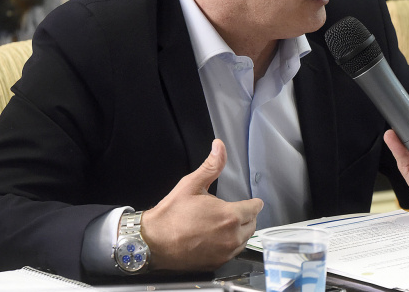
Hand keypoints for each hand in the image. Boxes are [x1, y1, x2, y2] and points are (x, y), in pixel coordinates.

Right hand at [142, 139, 262, 271]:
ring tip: (224, 224)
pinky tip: (217, 238)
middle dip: (246, 216)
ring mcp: (225, 252)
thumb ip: (211, 166)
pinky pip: (233, 252)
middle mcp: (232, 237)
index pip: (255, 208)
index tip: (251, 202)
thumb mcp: (191, 184)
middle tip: (233, 211)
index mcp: (230, 215)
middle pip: (252, 224)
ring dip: (240, 231)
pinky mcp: (218, 263)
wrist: (152, 243)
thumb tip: (219, 146)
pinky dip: (230, 245)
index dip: (253, 203)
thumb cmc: (171, 214)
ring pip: (244, 239)